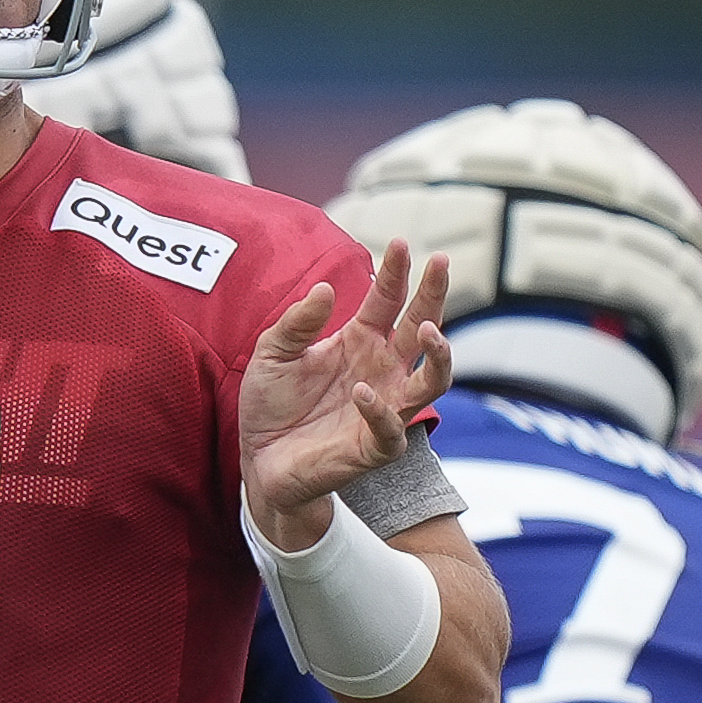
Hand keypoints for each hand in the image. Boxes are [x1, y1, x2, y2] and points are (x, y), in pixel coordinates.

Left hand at [239, 239, 451, 549]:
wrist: (259, 460)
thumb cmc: (271, 405)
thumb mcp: (272, 354)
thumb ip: (297, 323)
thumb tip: (325, 289)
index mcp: (360, 341)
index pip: (388, 300)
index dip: (399, 272)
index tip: (403, 242)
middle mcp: (381, 370)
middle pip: (422, 329)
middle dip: (435, 296)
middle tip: (442, 262)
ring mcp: (384, 408)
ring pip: (433, 381)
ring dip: (438, 355)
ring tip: (429, 329)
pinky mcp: (374, 447)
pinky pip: (391, 428)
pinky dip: (380, 409)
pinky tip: (361, 390)